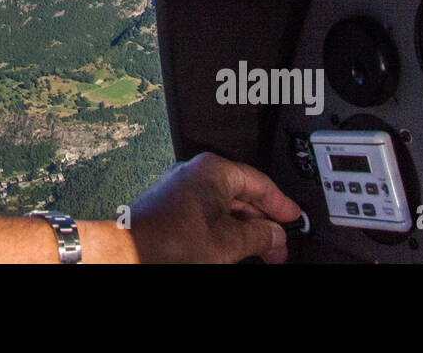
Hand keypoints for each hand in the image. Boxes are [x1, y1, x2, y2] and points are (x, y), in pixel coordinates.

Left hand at [127, 152, 300, 262]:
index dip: (281, 204)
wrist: (129, 251)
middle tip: (278, 244)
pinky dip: (224, 228)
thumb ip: (259, 236)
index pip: (259, 182)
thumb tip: (275, 234)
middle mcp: (196, 173)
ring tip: (259, 250)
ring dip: (245, 228)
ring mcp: (182, 188)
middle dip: (263, 221)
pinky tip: (232, 247)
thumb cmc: (169, 242)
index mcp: (213, 171)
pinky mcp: (172, 205)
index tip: (293, 219)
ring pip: (225, 205)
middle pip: (242, 193)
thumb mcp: (228, 242)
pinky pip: (207, 212)